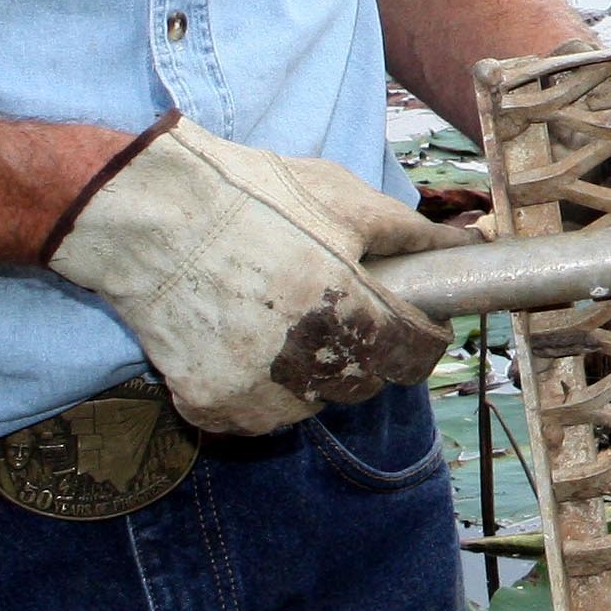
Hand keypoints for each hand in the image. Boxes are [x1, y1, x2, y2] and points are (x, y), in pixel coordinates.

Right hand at [45, 117, 470, 434]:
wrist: (143, 215)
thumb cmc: (247, 195)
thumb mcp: (339, 196)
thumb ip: (407, 233)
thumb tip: (467, 244)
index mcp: (342, 302)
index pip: (411, 355)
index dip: (422, 336)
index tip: (415, 321)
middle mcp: (300, 356)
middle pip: (363, 383)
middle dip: (366, 351)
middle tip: (343, 311)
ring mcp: (252, 389)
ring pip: (312, 405)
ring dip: (314, 376)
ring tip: (289, 323)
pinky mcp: (210, 404)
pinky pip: (258, 416)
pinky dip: (263, 392)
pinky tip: (249, 345)